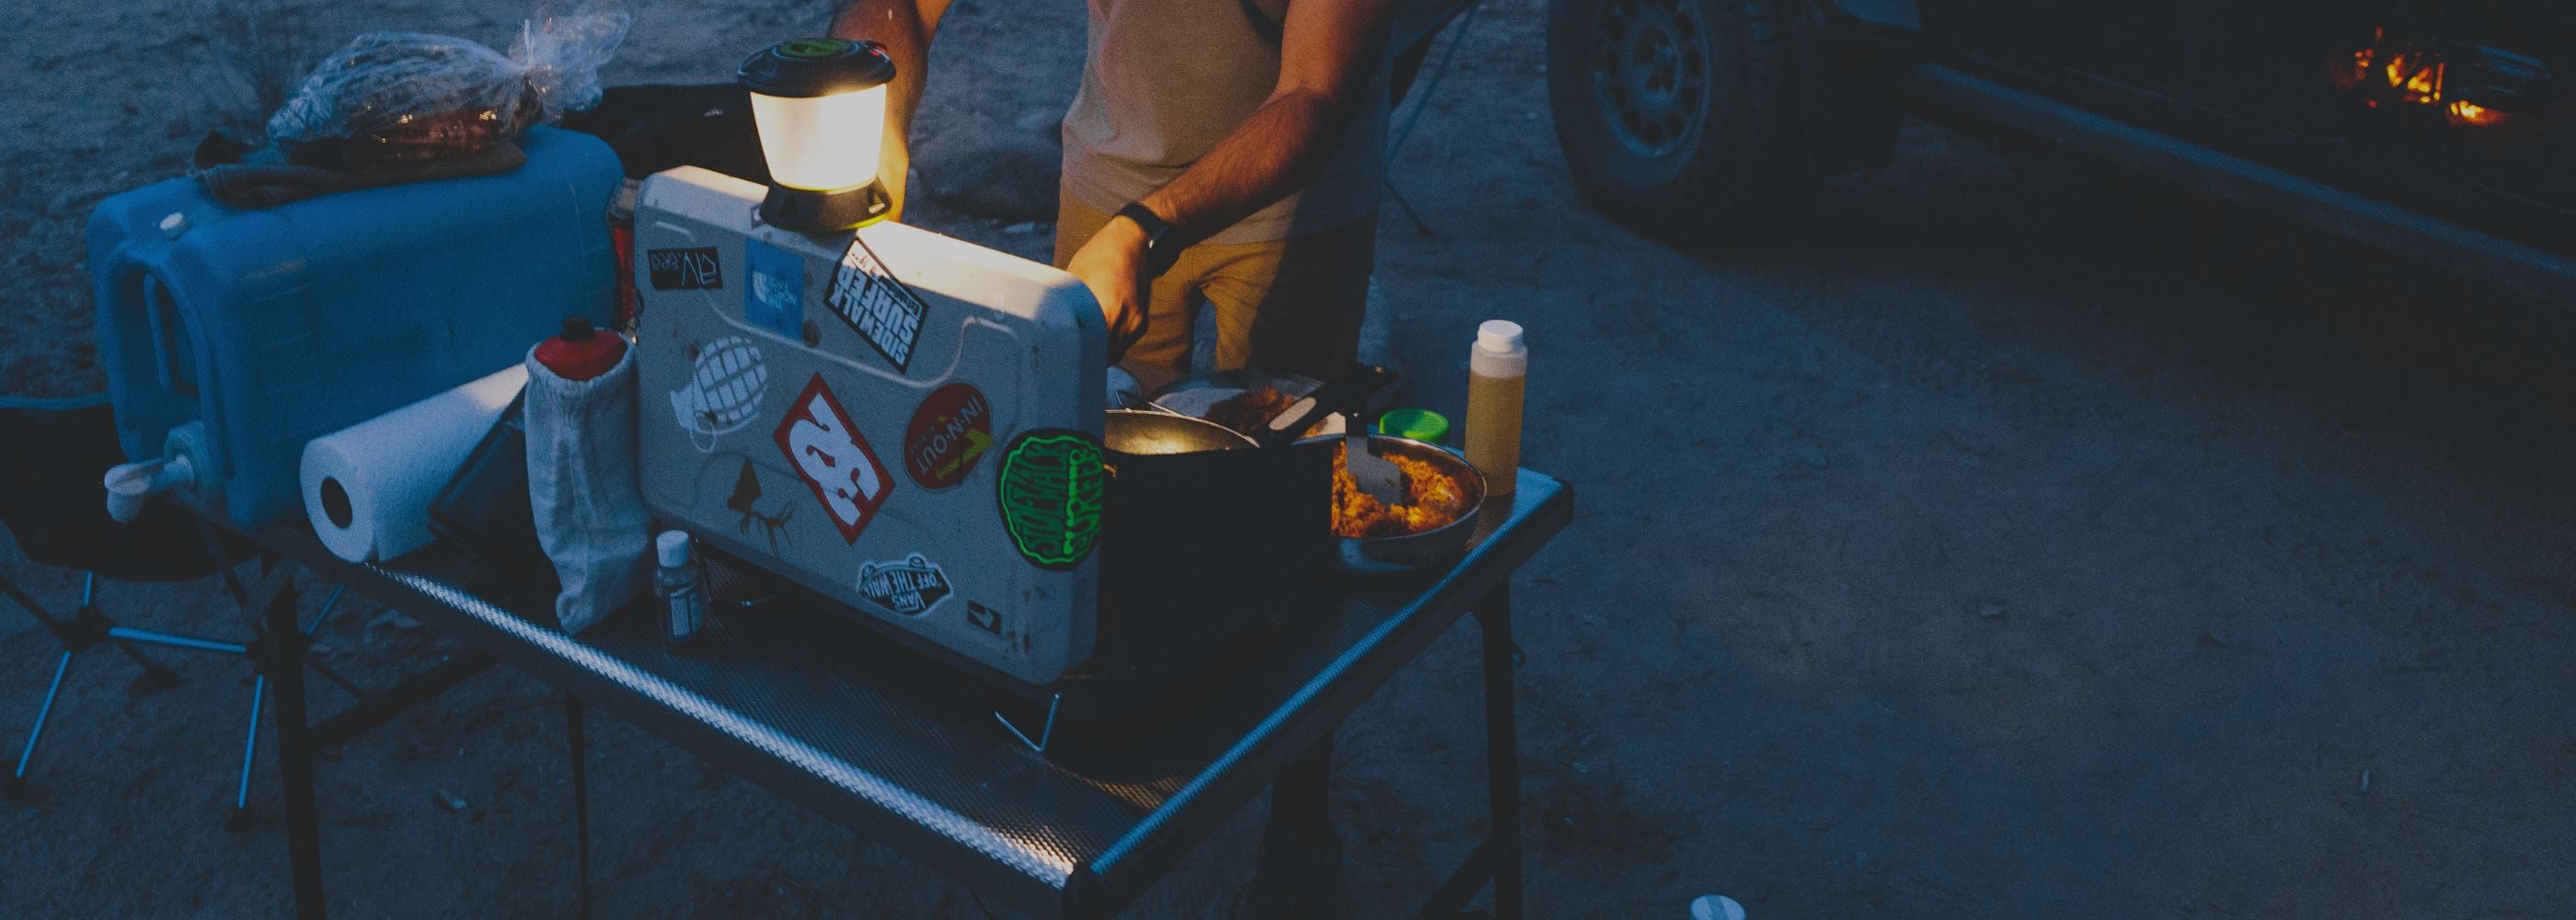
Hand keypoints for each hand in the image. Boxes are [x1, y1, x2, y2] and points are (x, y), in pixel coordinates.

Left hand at [1064, 215, 1150, 359]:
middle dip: (1086, 357)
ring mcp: (1136, 323)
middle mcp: (1126, 321)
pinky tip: (1097, 335)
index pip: (1090, 348)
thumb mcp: (1075, 278)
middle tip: (1067, 355)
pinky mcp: (1142, 322)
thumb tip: (1052, 324)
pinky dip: (1110, 343)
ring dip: (1099, 352)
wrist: (1133, 242)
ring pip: (1114, 352)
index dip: (1075, 355)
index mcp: (1108, 309)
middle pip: (1103, 355)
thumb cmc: (1100, 255)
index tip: (1062, 357)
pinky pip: (1123, 343)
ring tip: (1081, 347)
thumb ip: (1069, 306)